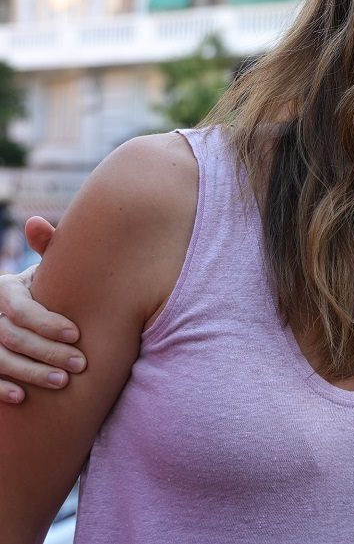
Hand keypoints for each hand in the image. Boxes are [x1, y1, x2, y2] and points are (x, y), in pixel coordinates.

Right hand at [0, 217, 84, 403]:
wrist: (36, 319)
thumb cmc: (50, 292)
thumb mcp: (50, 273)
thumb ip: (49, 249)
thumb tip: (35, 223)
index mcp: (5, 290)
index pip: (20, 308)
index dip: (47, 322)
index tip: (78, 335)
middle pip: (10, 336)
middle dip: (47, 352)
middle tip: (80, 365)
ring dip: (30, 373)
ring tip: (62, 383)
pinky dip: (1, 389)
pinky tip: (23, 398)